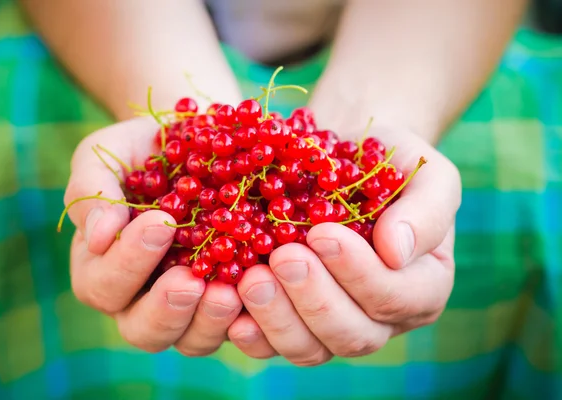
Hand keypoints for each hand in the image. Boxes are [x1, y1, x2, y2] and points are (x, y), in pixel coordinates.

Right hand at [64, 117, 242, 355]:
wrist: (199, 142)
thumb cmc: (145, 150)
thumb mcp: (109, 155)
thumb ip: (93, 191)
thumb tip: (97, 238)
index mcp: (103, 267)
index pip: (103, 283)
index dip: (128, 262)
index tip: (161, 222)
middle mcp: (141, 297)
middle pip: (142, 329)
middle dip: (165, 309)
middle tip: (191, 281)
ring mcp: (189, 305)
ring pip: (190, 340)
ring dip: (208, 322)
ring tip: (229, 294)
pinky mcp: (228, 302)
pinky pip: (236, 329)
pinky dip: (247, 321)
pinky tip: (261, 294)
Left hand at [227, 124, 460, 364]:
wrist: (344, 158)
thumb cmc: (390, 163)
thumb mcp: (424, 171)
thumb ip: (426, 211)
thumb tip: (397, 251)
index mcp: (420, 286)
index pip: (394, 298)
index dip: (358, 273)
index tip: (322, 233)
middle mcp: (379, 318)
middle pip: (351, 335)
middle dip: (313, 298)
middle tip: (283, 257)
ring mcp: (332, 325)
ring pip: (309, 348)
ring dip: (277, 318)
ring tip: (250, 279)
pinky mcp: (292, 321)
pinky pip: (271, 343)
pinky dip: (249, 330)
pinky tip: (227, 302)